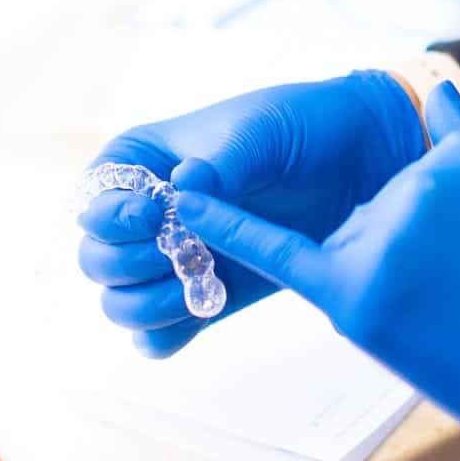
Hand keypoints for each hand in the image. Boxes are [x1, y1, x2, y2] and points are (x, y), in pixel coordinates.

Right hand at [76, 72, 424, 356]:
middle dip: (127, 264)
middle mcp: (147, 213)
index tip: (154, 215)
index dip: (110, 215)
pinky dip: (167, 334)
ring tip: (196, 288)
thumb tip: (185, 185)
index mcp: (142, 160)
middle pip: (96, 260)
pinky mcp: (210, 293)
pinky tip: (200, 311)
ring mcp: (175, 258)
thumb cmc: (305, 125)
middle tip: (175, 255)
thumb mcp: (262, 131)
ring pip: (120, 303)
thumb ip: (224, 162)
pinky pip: (162, 335)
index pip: (93, 199)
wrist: (366, 159)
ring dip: (147, 305)